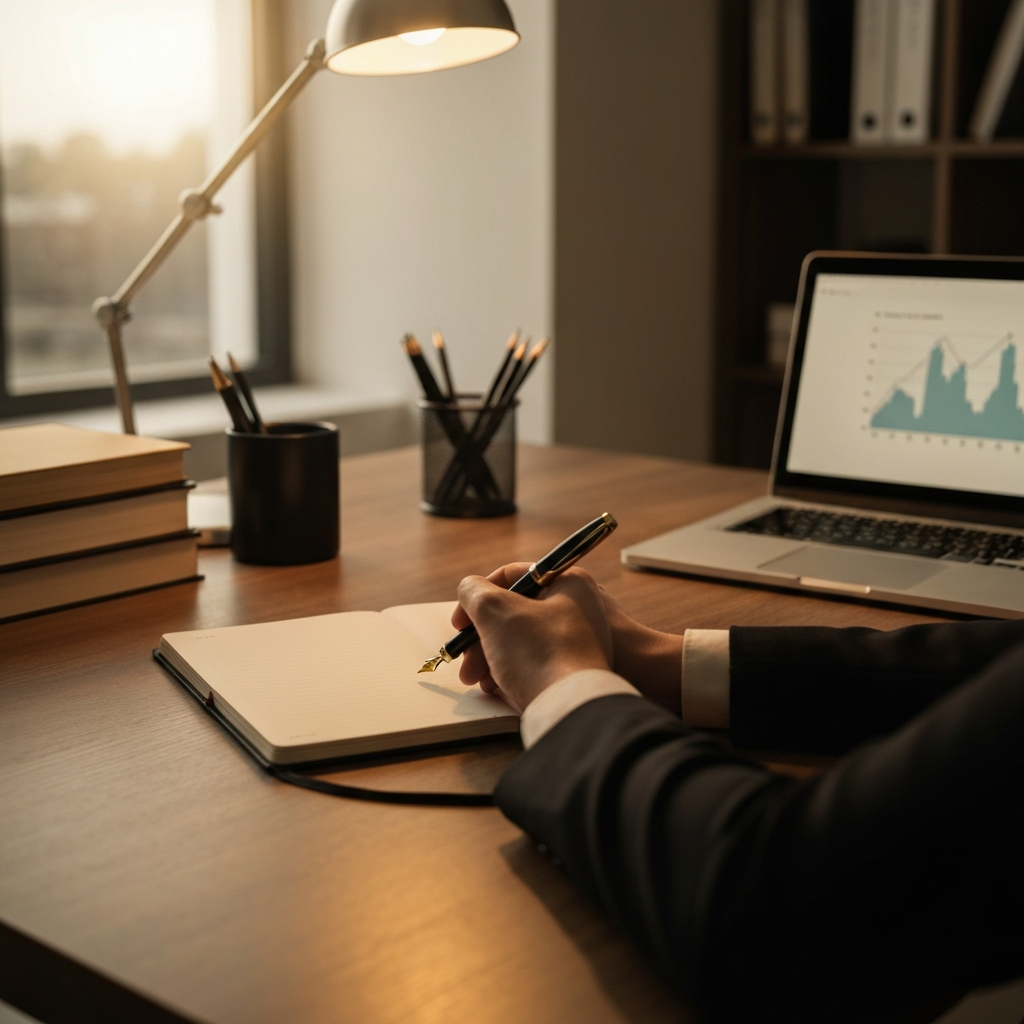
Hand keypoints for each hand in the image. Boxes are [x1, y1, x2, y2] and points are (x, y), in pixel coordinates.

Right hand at [453, 564, 683, 713]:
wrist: (571, 707)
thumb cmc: (538, 652)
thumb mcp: (495, 610)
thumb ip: (474, 592)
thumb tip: (469, 589)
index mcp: (569, 582)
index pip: (512, 576)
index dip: (478, 596)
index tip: (459, 623)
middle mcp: (579, 607)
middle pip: (514, 611)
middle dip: (480, 636)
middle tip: (464, 658)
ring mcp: (579, 640)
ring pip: (520, 639)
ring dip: (489, 655)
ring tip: (476, 679)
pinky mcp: (575, 669)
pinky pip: (535, 661)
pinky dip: (510, 670)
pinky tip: (494, 686)